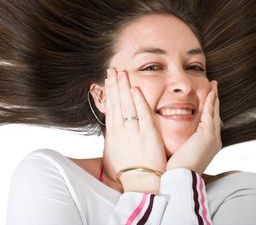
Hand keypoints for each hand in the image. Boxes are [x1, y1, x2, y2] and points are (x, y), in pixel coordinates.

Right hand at [103, 68, 166, 189]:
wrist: (140, 186)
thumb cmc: (128, 173)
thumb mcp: (114, 155)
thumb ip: (115, 138)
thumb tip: (112, 129)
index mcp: (113, 136)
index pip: (110, 109)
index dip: (109, 93)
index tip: (107, 80)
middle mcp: (121, 132)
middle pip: (116, 104)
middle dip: (114, 85)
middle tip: (112, 70)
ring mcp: (133, 133)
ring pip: (127, 106)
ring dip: (124, 88)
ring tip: (121, 73)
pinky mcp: (147, 136)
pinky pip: (142, 116)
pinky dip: (138, 102)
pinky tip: (135, 90)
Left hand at [166, 80, 221, 174]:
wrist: (179, 178)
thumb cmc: (177, 168)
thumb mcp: (182, 152)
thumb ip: (183, 142)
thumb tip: (176, 137)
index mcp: (208, 145)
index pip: (209, 122)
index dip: (210, 109)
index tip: (208, 97)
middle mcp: (214, 140)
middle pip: (215, 115)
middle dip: (215, 100)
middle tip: (214, 87)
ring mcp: (213, 137)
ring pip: (214, 112)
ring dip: (214, 97)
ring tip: (214, 85)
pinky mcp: (207, 135)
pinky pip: (210, 113)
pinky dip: (211, 102)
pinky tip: (210, 92)